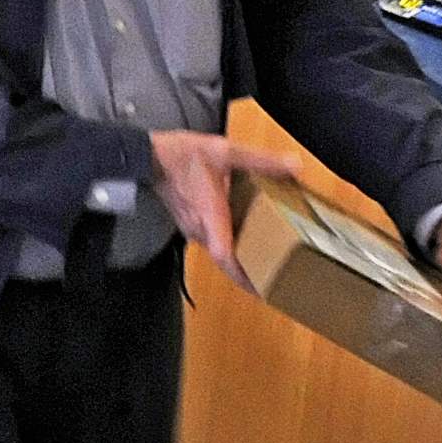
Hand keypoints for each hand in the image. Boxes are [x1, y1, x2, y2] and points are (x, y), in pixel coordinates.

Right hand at [148, 130, 300, 287]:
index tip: (262, 289)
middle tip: (271, 279)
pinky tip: (239, 235)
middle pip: (224, 260)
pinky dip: (227, 245)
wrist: (148, 156)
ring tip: (260, 259)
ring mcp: (192, 227)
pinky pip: (210, 241)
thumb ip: (260, 160)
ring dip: (236, 259)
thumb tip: (293, 165)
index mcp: (211, 215)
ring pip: (217, 251)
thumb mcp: (225, 153)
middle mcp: (199, 227)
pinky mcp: (188, 222)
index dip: (243, 276)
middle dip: (246, 272)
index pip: (225, 256)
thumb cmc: (181, 156)